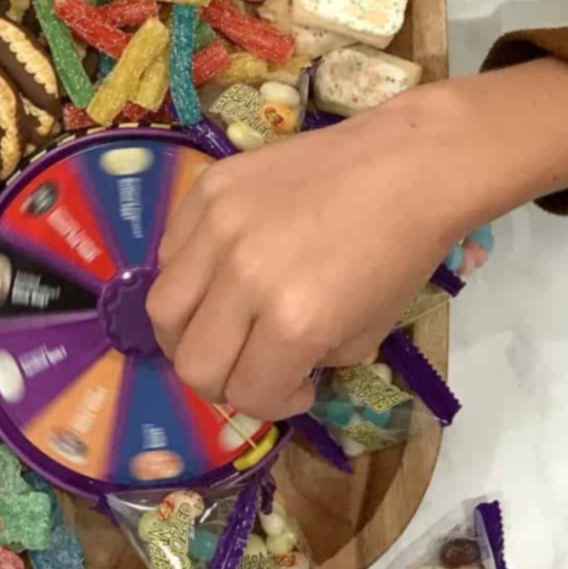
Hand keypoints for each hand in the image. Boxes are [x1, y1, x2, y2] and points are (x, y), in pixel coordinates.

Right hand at [147, 86, 479, 418]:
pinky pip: (169, 252)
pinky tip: (223, 272)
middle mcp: (244, 277)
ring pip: (163, 309)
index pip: (248, 392)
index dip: (272, 402)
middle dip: (221, 380)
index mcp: (294, 322)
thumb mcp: (367, 335)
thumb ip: (308, 362)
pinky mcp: (208, 188)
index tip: (295, 385)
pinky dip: (188, 277)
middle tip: (248, 364)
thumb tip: (271, 369)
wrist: (404, 165)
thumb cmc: (398, 254)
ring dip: (189, 332)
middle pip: (191, 363)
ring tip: (220, 323)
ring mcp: (218, 226)